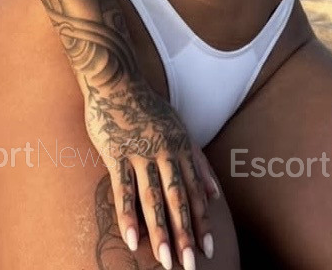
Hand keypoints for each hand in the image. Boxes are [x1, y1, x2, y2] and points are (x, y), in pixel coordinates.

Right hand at [84, 75, 219, 268]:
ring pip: (152, 198)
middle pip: (177, 199)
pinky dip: (128, 216)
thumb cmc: (147, 107)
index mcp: (181, 147)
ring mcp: (140, 153)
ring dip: (161, 232)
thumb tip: (216, 195)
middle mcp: (165, 152)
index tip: (209, 250)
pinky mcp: (116, 154)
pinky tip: (132, 240)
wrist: (117, 81)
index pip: (195, 191)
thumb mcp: (179, 128)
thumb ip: (198, 161)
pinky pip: (122, 189)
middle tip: (190, 266)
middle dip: (185, 234)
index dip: (203, 221)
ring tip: (165, 261)